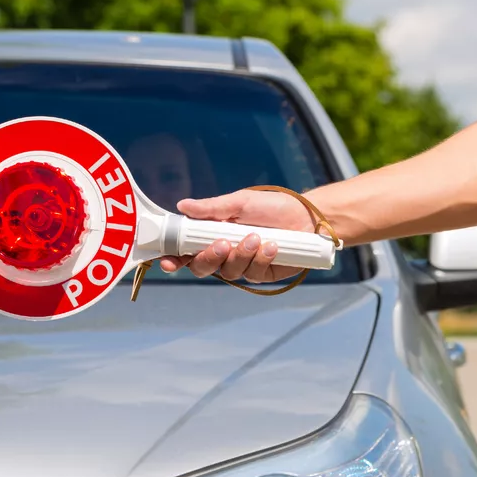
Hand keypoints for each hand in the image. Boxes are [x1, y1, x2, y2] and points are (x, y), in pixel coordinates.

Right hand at [158, 189, 316, 281]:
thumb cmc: (273, 206)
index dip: (174, 258)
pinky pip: (253, 274)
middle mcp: (225, 252)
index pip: (187, 250)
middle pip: (202, 267)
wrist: (307, 217)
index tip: (169, 261)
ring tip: (257, 237)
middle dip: (209, 258)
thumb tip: (182, 205)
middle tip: (223, 244)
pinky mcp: (262, 273)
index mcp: (213, 234)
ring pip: (228, 272)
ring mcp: (243, 265)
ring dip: (241, 255)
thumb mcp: (241, 202)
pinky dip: (260, 259)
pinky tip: (272, 246)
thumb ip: (212, 208)